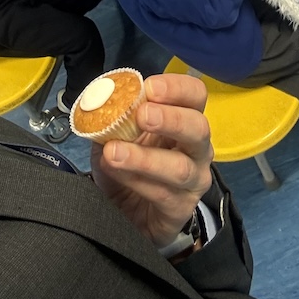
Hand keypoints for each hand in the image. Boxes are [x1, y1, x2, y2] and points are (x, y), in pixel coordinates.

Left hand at [90, 73, 212, 248]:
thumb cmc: (126, 164)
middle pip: (199, 128)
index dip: (177, 87)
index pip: (195, 94)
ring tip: (114, 152)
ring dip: (144, 157)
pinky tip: (116, 172)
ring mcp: (194, 181)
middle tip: (143, 115)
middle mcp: (196, 148)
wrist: (124, 211)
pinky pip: (163, 195)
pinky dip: (136, 181)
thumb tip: (100, 101)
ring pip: (180, 167)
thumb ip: (112, 117)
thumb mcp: (114, 134)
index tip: (150, 87)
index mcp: (183, 118)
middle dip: (171, 119)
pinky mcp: (181, 209)